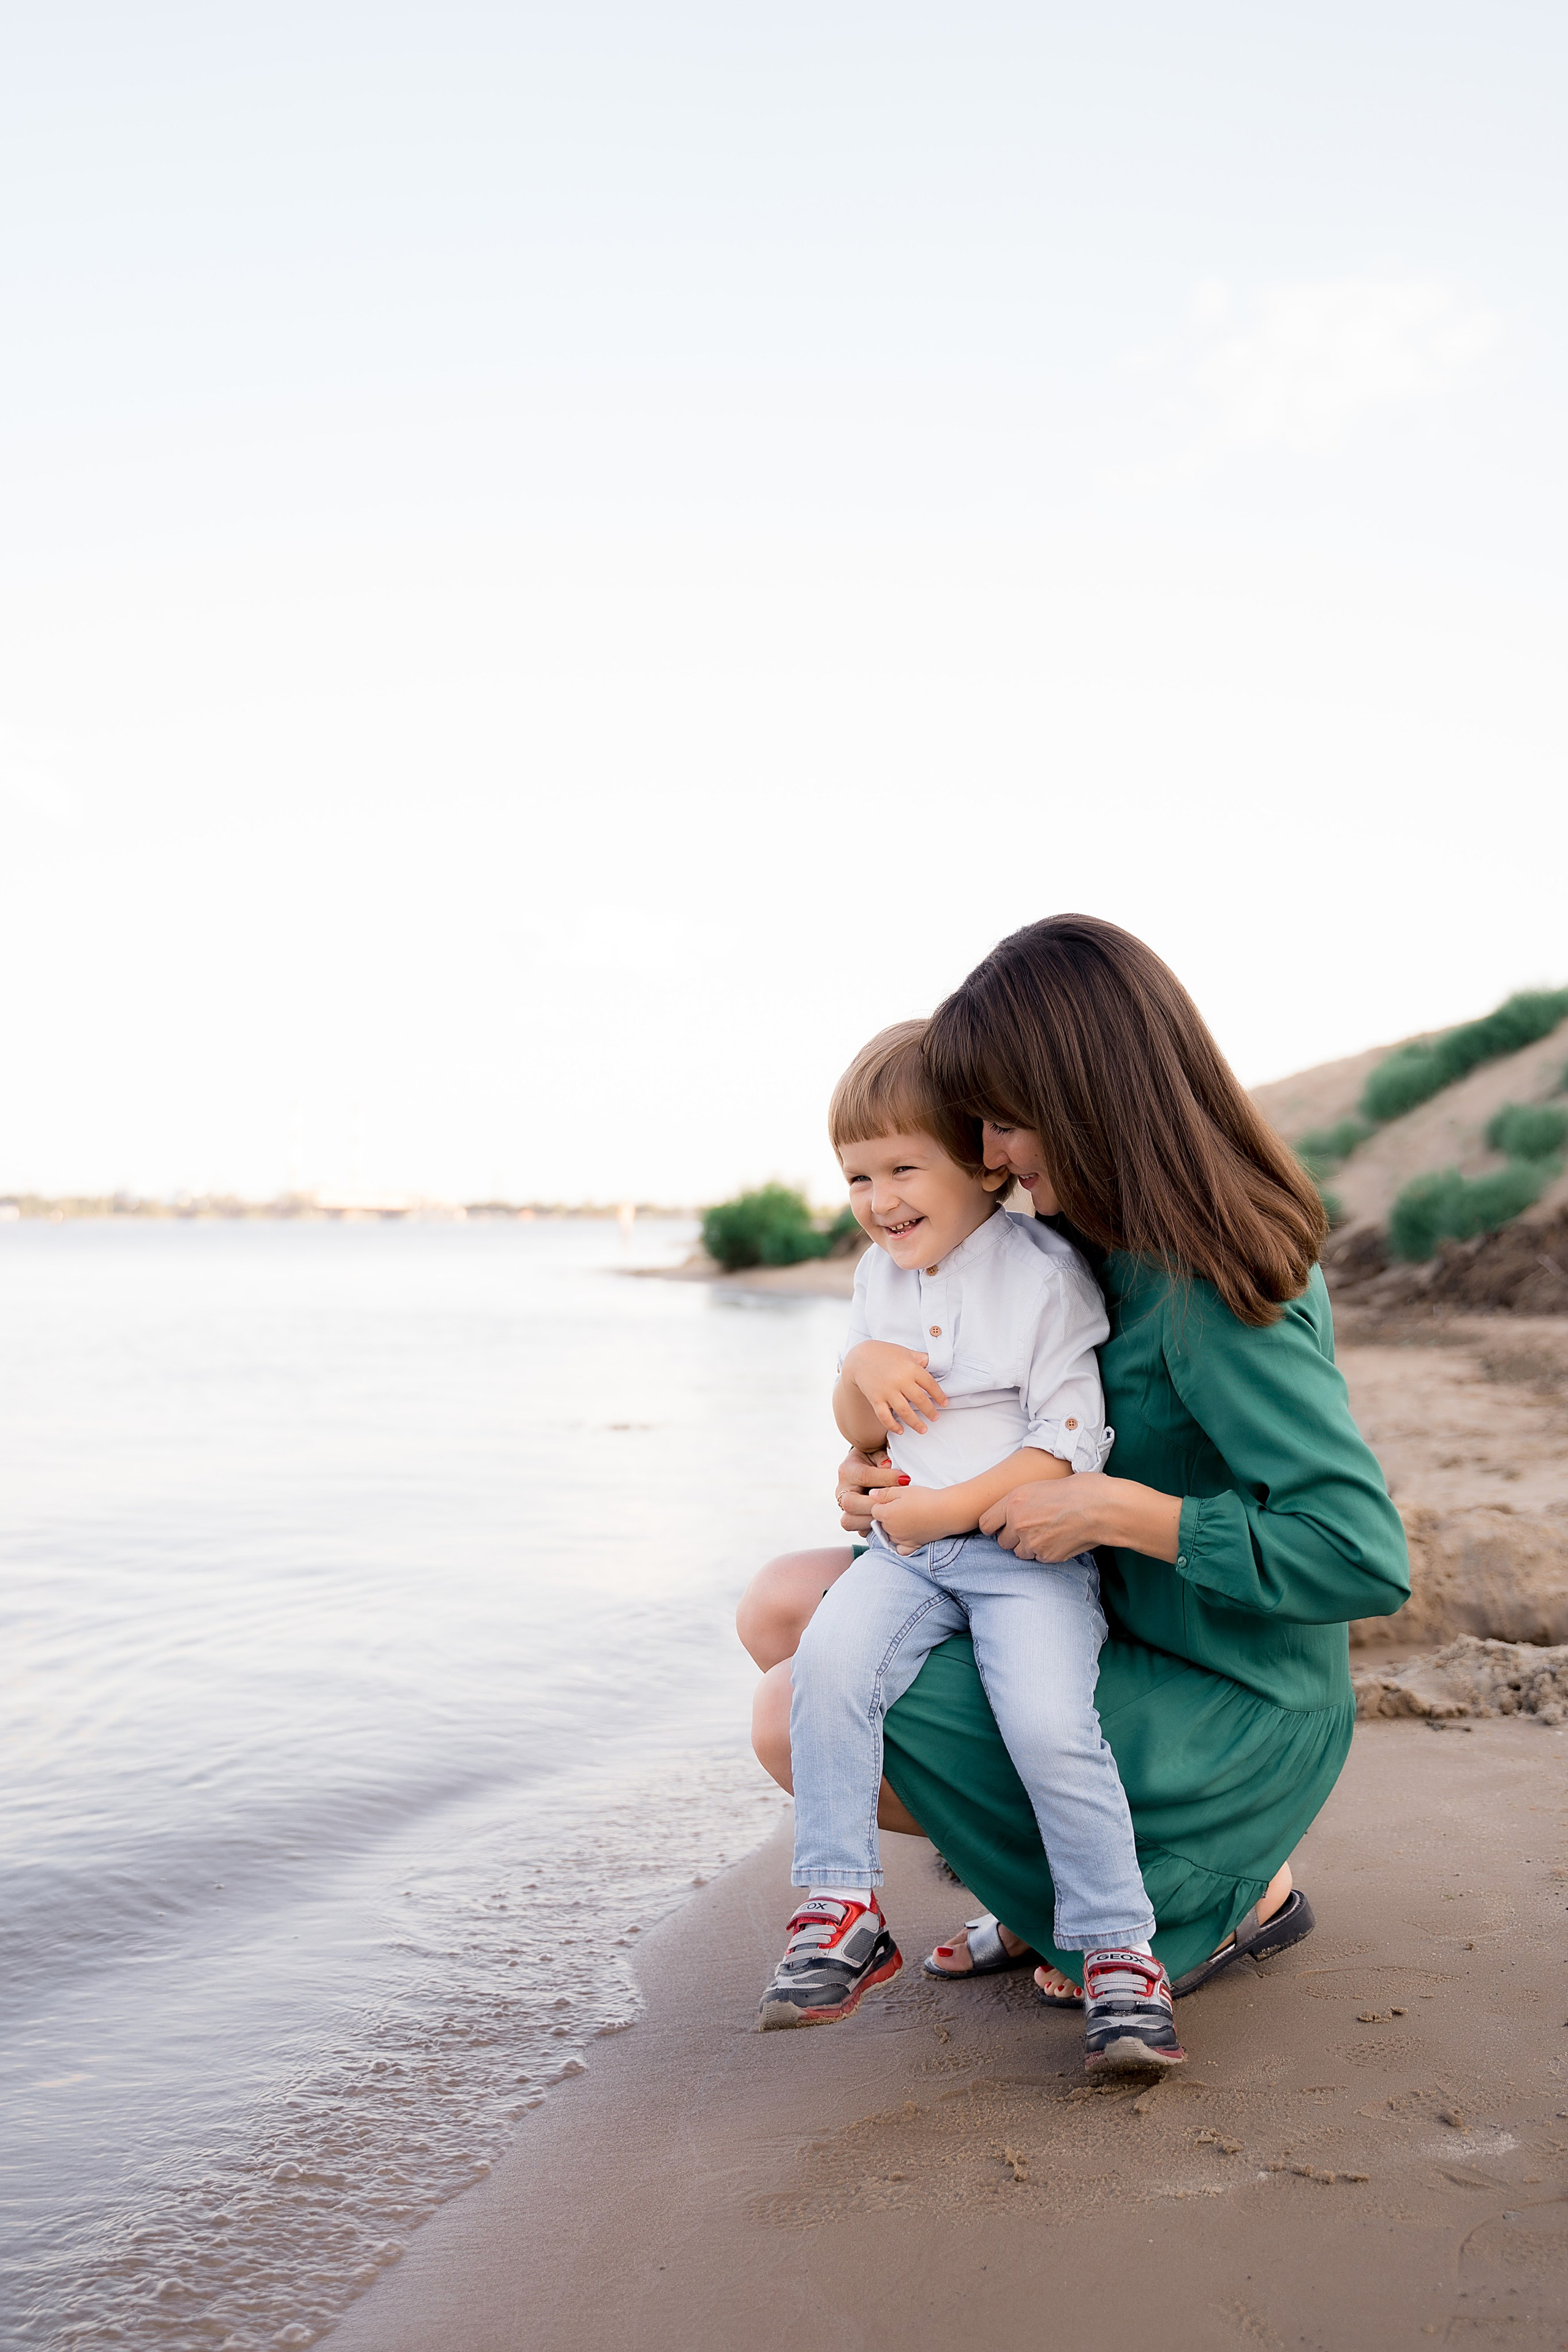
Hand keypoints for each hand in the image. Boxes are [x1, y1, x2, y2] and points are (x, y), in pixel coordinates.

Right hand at [835, 1448, 889, 1534]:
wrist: (867, 1468)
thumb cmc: (875, 1460)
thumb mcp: (878, 1453)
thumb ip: (883, 1459)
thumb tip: (888, 1466)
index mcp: (847, 1470)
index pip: (864, 1476)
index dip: (886, 1478)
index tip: (905, 1479)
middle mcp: (842, 1490)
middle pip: (850, 1503)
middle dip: (874, 1505)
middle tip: (894, 1504)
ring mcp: (845, 1508)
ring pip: (849, 1521)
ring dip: (871, 1520)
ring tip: (890, 1515)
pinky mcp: (853, 1519)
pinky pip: (859, 1530)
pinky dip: (874, 1529)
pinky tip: (888, 1523)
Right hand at [844, 1341, 948, 1434]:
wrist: (860, 1357)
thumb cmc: (887, 1354)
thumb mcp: (907, 1352)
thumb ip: (921, 1359)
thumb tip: (936, 1364)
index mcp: (911, 1368)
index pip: (930, 1384)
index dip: (939, 1396)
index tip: (944, 1403)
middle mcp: (900, 1380)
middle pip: (920, 1400)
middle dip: (930, 1411)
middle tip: (935, 1418)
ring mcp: (887, 1391)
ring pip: (905, 1412)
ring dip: (916, 1423)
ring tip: (923, 1429)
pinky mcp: (875, 1399)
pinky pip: (885, 1416)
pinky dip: (893, 1426)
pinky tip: (901, 1431)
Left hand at [869, 1481, 955, 1555]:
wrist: (947, 1512)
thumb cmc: (926, 1499)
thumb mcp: (903, 1490)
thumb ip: (885, 1493)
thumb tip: (872, 1495)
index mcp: (886, 1515)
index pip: (874, 1510)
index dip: (882, 1503)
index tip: (892, 1499)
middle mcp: (892, 1530)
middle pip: (881, 1523)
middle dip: (887, 1516)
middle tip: (902, 1506)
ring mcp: (902, 1540)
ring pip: (890, 1535)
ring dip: (894, 1529)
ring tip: (907, 1518)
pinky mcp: (914, 1546)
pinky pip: (901, 1549)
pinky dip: (901, 1544)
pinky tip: (907, 1535)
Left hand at [978, 1472, 1181, 1564]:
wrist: (1103, 1507)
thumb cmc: (1079, 1488)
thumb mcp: (1042, 1484)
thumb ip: (1023, 1500)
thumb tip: (1016, 1509)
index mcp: (1013, 1501)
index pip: (985, 1523)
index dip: (993, 1526)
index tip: (1001, 1525)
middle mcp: (1018, 1523)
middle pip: (1002, 1542)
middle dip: (1014, 1537)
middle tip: (1032, 1528)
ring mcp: (1032, 1543)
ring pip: (1020, 1553)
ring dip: (1029, 1547)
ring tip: (1048, 1533)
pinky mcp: (1047, 1557)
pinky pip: (1038, 1559)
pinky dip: (1045, 1553)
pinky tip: (1060, 1539)